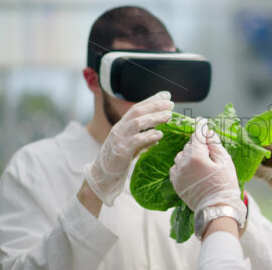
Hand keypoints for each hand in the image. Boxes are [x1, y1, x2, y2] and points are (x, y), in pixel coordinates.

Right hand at [85, 91, 173, 205]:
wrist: (101, 176)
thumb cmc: (117, 161)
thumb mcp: (131, 147)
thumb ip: (142, 139)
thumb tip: (158, 134)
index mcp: (122, 125)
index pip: (137, 107)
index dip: (152, 100)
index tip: (166, 95)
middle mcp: (119, 128)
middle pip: (137, 111)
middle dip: (155, 105)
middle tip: (170, 104)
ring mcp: (119, 138)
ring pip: (138, 123)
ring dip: (155, 118)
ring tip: (168, 117)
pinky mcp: (121, 150)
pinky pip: (136, 140)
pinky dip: (149, 136)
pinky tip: (159, 134)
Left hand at [169, 119, 246, 220]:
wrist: (216, 209)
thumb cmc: (224, 185)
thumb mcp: (225, 161)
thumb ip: (214, 144)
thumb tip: (207, 132)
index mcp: (196, 156)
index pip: (197, 135)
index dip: (201, 127)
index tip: (202, 121)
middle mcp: (183, 163)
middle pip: (189, 145)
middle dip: (198, 144)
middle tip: (209, 149)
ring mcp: (177, 174)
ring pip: (180, 156)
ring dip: (189, 155)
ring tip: (201, 162)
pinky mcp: (175, 183)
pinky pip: (176, 167)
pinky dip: (182, 165)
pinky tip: (192, 169)